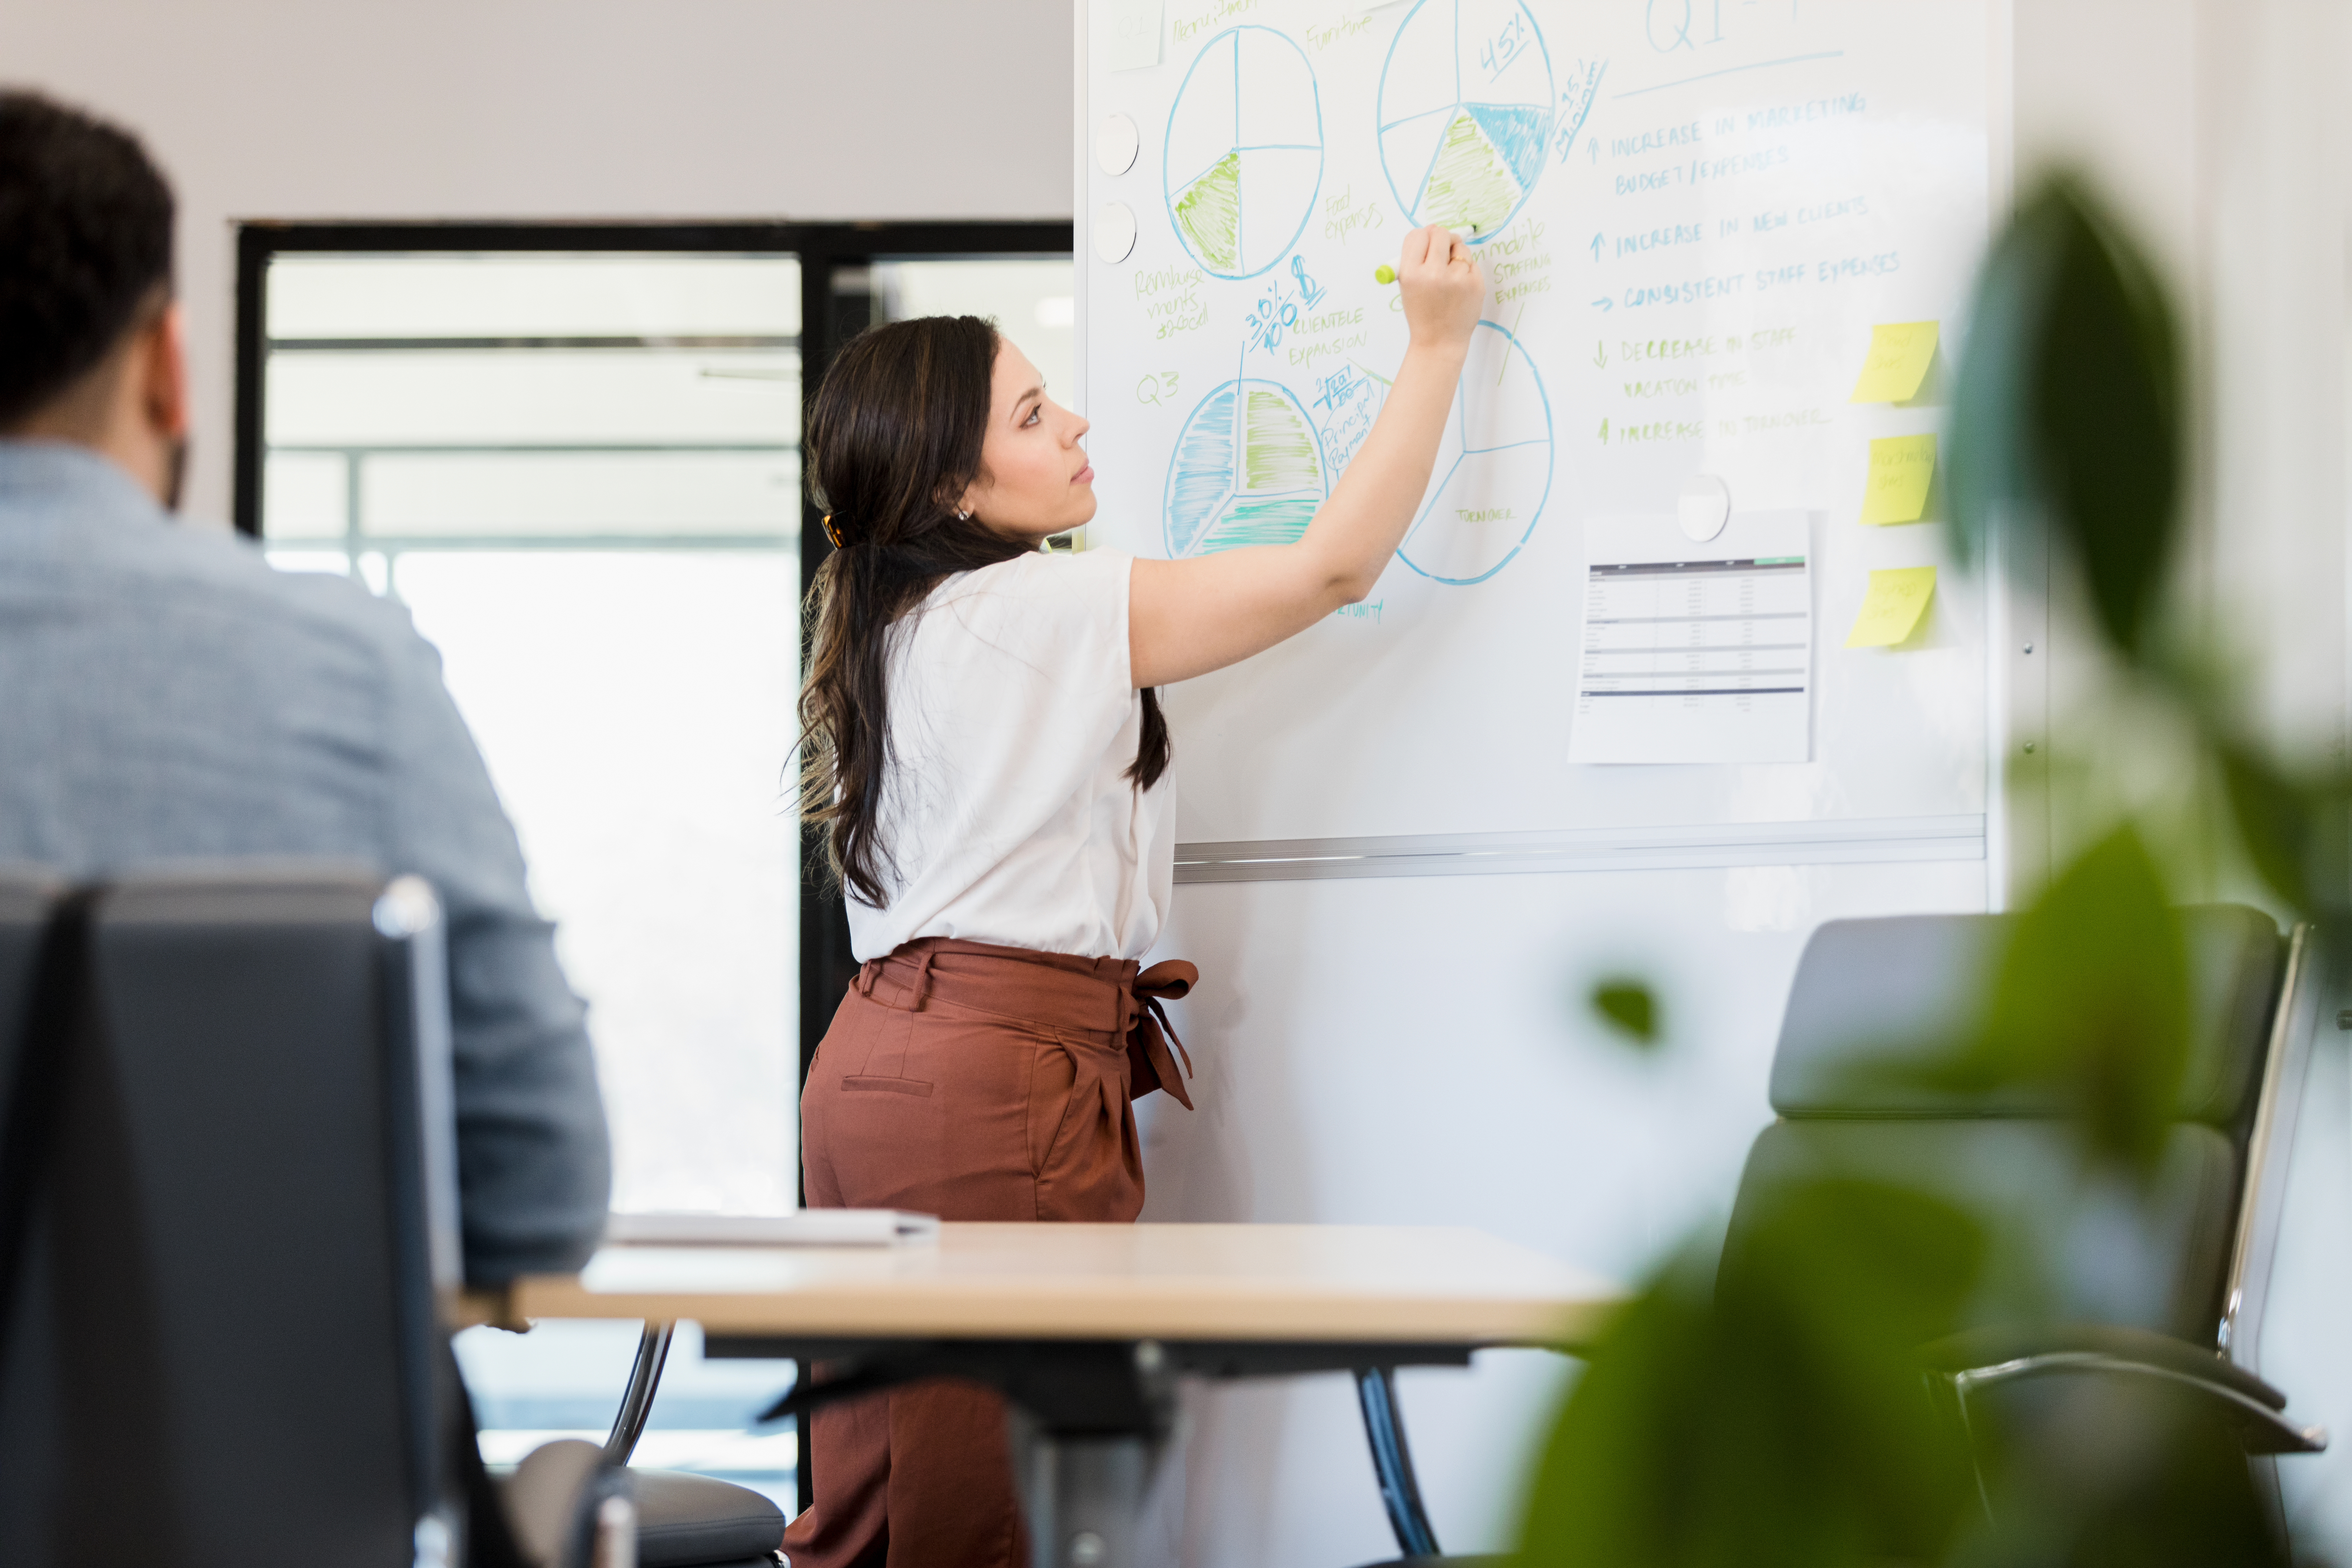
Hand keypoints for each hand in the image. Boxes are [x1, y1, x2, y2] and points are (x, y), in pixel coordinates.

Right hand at [1395, 225, 1483, 354]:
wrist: (1439, 341)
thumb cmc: (1422, 312)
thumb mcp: (1407, 286)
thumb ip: (1416, 258)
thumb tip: (1431, 229)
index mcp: (1411, 274)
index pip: (1417, 236)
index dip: (1422, 237)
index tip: (1426, 243)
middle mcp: (1434, 274)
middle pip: (1440, 233)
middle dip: (1441, 238)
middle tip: (1441, 251)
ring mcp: (1457, 279)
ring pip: (1459, 246)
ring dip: (1455, 254)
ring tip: (1449, 275)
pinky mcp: (1475, 283)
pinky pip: (1471, 261)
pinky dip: (1465, 268)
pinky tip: (1459, 285)